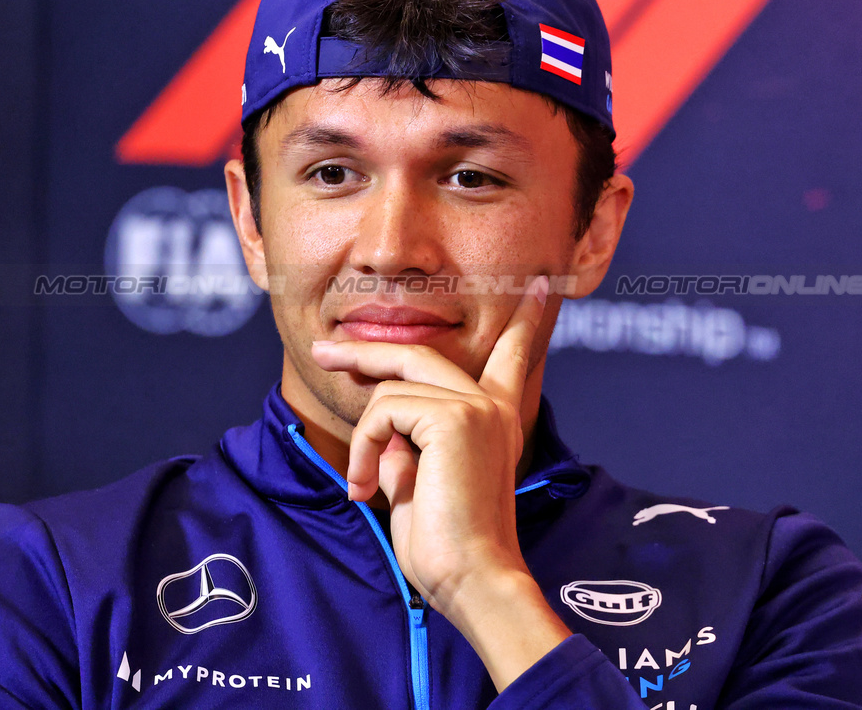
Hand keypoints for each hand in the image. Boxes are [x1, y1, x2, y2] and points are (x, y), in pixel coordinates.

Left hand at [309, 275, 570, 687]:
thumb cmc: (446, 544)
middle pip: (418, 353)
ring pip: (389, 389)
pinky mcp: (454, 417)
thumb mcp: (420, 482)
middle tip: (323, 351)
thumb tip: (384, 428)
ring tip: (365, 486)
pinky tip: (368, 487)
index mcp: (495, 419)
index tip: (538, 286)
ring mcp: (475, 406)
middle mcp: (491, 405)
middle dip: (365, 352)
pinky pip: (382, 410)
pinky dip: (364, 447)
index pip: (512, 355)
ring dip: (363, 439)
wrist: (471, 575)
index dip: (524, 320)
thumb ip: (407, 444)